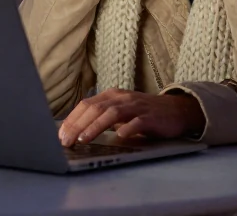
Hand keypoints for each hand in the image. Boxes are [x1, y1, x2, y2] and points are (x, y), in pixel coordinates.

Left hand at [58, 88, 204, 146]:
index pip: (86, 104)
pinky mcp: (151, 117)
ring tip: (83, 139)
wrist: (176, 111)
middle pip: (95, 108)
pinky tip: (119, 137)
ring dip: (96, 126)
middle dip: (78, 125)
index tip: (60, 134)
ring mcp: (137, 107)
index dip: (72, 119)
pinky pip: (137, 122)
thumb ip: (102, 117)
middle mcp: (122, 98)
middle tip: (66, 141)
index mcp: (112, 95)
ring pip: (112, 113)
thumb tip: (76, 131)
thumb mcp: (121, 111)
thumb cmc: (144, 113)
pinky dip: (127, 128)